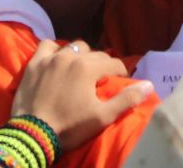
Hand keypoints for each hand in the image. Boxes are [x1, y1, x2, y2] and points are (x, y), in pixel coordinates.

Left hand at [9, 40, 153, 152]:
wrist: (32, 134)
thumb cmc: (70, 126)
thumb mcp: (102, 117)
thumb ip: (126, 99)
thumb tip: (149, 85)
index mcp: (89, 67)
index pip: (113, 64)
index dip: (120, 74)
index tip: (120, 83)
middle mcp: (71, 56)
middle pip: (94, 54)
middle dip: (101, 65)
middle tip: (100, 81)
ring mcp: (50, 58)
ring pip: (72, 47)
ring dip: (80, 56)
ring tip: (80, 70)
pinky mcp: (34, 64)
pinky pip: (47, 46)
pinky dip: (54, 50)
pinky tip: (56, 60)